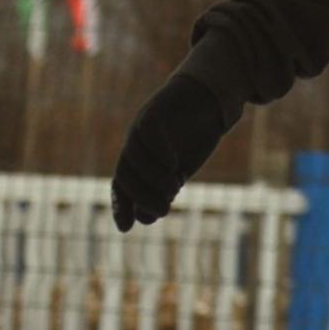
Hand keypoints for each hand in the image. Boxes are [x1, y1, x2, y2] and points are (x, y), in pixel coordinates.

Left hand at [110, 77, 232, 231]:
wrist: (208, 100)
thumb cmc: (193, 138)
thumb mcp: (178, 171)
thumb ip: (163, 191)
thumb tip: (145, 218)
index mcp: (137, 160)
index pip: (120, 186)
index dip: (120, 206)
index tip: (125, 228)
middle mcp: (134, 144)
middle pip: (124, 174)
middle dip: (140, 197)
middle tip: (163, 210)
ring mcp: (141, 127)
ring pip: (134, 156)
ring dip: (152, 178)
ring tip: (173, 189)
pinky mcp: (155, 110)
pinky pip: (148, 131)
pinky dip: (158, 151)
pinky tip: (173, 164)